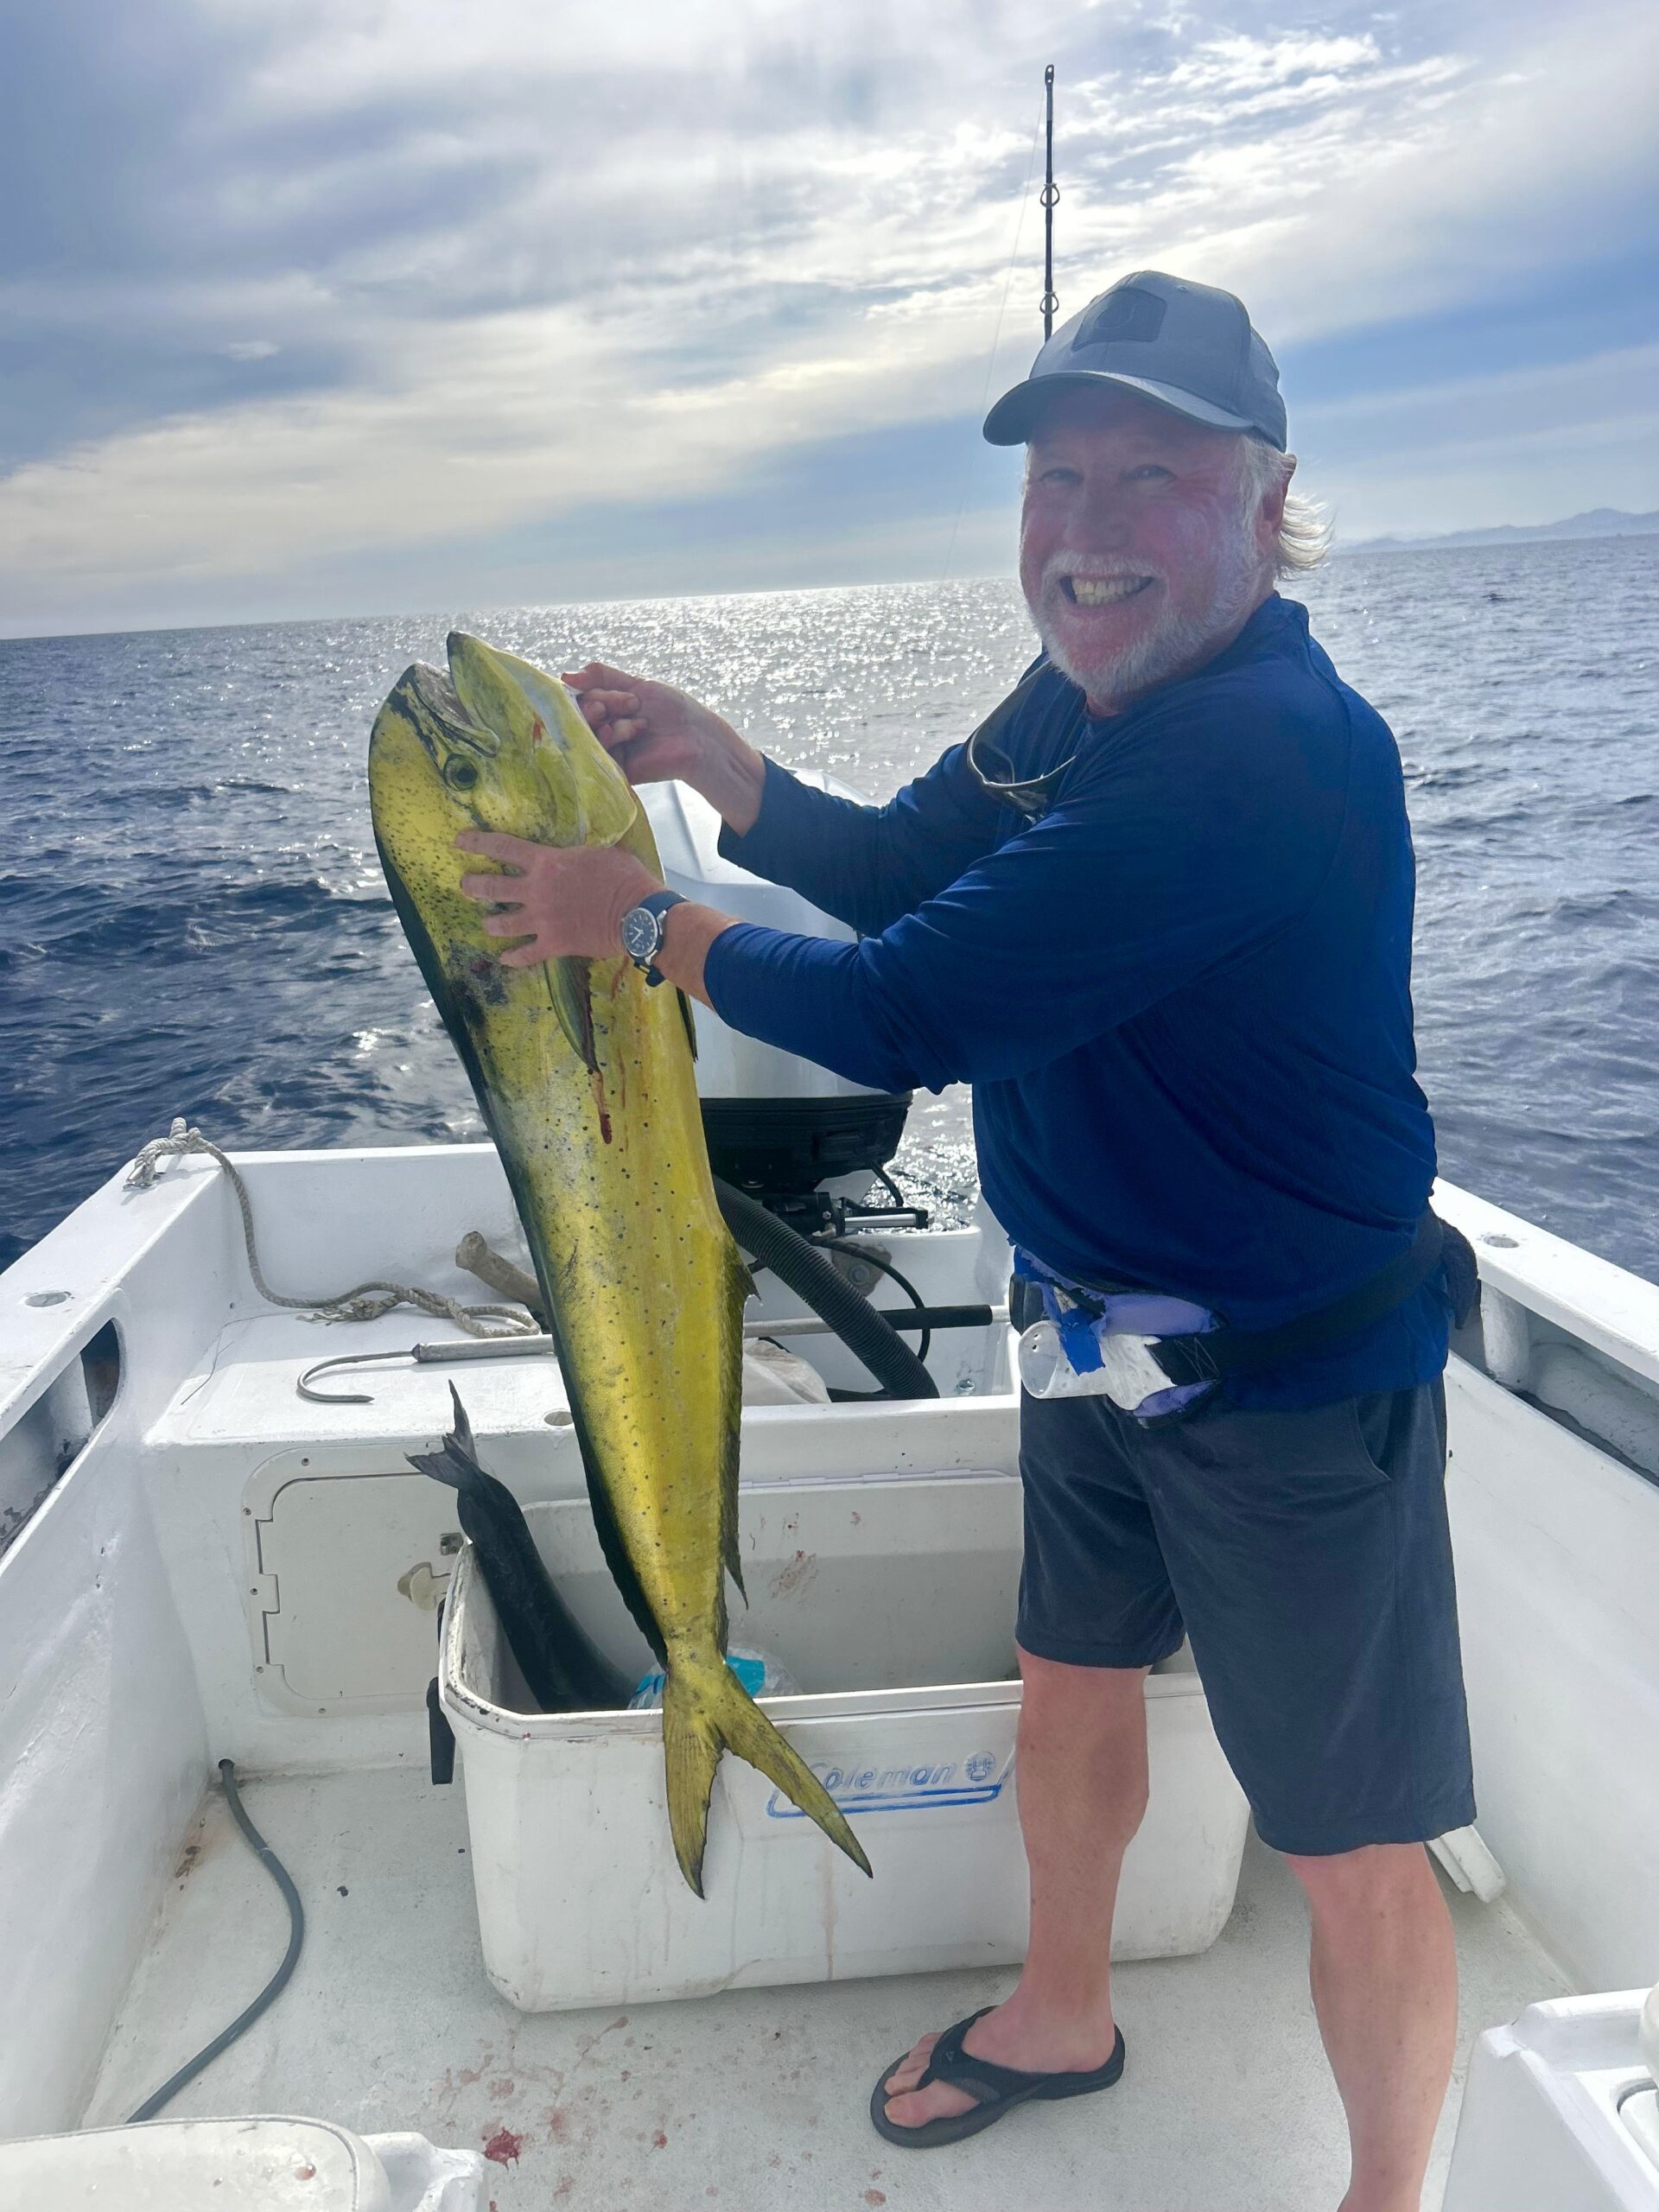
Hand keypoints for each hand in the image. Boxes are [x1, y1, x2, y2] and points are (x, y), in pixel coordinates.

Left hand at [455, 831, 658, 966]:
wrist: (638, 915)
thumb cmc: (624, 878)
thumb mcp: (601, 852)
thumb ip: (580, 852)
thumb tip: (582, 845)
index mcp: (547, 862)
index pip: (503, 848)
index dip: (478, 843)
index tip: (460, 841)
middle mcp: (536, 890)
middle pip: (492, 887)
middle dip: (474, 885)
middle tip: (465, 885)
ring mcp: (541, 920)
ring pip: (503, 923)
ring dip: (490, 923)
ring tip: (485, 923)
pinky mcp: (553, 945)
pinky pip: (525, 955)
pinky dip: (512, 958)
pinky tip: (504, 959)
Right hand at [562, 660, 765, 834]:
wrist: (697, 738)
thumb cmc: (671, 710)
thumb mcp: (636, 684)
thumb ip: (601, 676)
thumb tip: (563, 677)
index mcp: (604, 709)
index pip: (578, 697)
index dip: (588, 691)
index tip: (611, 690)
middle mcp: (600, 729)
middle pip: (578, 713)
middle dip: (599, 703)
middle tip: (629, 704)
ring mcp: (605, 749)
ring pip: (584, 731)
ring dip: (610, 720)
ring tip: (638, 722)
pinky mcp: (612, 768)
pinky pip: (595, 751)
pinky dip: (612, 737)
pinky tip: (631, 733)